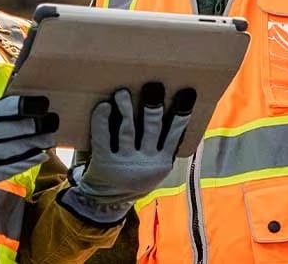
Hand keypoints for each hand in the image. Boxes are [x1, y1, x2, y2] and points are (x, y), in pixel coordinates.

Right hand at [0, 95, 58, 190]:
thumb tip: (12, 103)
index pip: (4, 109)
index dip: (27, 106)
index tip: (43, 103)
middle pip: (12, 130)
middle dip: (37, 126)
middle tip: (54, 121)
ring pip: (12, 150)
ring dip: (35, 144)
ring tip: (50, 138)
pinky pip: (6, 168)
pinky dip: (25, 163)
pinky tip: (38, 156)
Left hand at [60, 82, 195, 223]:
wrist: (108, 201)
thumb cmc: (136, 176)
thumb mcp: (156, 169)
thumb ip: (164, 147)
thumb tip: (178, 112)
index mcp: (162, 162)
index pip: (175, 135)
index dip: (181, 114)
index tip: (186, 93)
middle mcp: (145, 162)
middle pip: (151, 129)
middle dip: (153, 107)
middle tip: (153, 85)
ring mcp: (124, 162)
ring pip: (127, 130)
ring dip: (126, 108)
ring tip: (123, 92)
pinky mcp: (103, 161)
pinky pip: (102, 138)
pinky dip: (102, 121)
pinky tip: (104, 106)